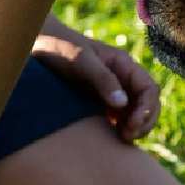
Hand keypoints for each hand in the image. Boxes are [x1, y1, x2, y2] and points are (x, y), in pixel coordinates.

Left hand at [33, 23, 160, 141]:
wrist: (35, 45)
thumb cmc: (58, 48)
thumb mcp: (81, 61)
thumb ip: (103, 80)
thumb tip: (122, 103)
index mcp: (123, 65)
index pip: (149, 89)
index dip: (147, 109)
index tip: (132, 125)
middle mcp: (122, 79)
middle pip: (148, 104)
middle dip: (144, 122)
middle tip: (127, 137)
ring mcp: (111, 91)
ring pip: (135, 113)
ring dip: (135, 128)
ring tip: (121, 139)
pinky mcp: (98, 102)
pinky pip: (118, 119)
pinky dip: (120, 129)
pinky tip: (110, 138)